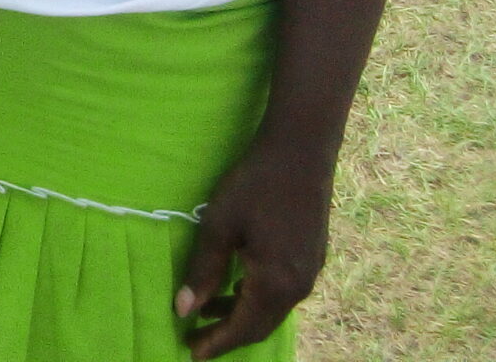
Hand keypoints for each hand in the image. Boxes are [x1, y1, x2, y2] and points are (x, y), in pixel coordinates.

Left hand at [175, 136, 335, 357]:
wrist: (301, 153)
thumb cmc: (254, 185)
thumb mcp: (219, 225)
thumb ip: (203, 270)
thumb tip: (183, 310)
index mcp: (276, 283)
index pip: (243, 328)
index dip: (216, 343)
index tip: (191, 354)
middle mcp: (299, 287)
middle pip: (260, 325)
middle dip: (226, 335)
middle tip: (193, 339)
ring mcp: (310, 274)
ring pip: (272, 309)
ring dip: (240, 315)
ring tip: (204, 313)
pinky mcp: (312, 259)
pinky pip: (282, 293)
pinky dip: (255, 298)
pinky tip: (234, 287)